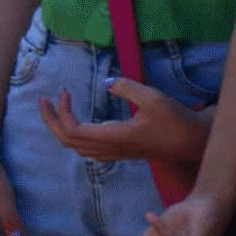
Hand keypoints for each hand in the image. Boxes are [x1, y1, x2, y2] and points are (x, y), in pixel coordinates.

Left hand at [39, 79, 207, 164]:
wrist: (193, 141)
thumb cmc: (176, 119)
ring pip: (75, 147)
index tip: (64, 91)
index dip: (62, 112)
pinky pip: (86, 149)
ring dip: (60, 128)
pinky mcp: (118, 151)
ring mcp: (113, 152)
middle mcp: (109, 148)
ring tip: (54, 108)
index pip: (73, 130)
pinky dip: (73, 135)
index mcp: (114, 137)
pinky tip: (75, 122)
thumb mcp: (154, 98)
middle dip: (51, 121)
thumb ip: (128, 88)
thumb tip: (106, 83)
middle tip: (43, 100)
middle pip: (67, 141)